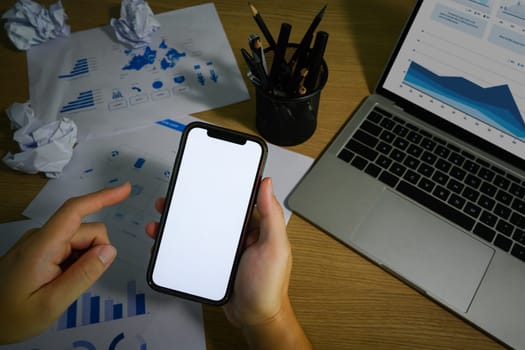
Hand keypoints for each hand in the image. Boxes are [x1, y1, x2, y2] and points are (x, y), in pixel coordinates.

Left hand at [0, 183, 130, 343]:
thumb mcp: (52, 304)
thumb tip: (109, 250)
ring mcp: (40, 242)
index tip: (125, 190)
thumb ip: (83, 275)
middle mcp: (42, 237)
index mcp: (42, 247)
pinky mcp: (41, 249)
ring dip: (84, 261)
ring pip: (81, 241)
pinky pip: (71, 248)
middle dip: (95, 254)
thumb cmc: (13, 316)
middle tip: (76, 284)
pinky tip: (61, 281)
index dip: (102, 198)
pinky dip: (75, 263)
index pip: (75, 212)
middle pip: (87, 231)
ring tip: (63, 286)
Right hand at [145, 177, 290, 325]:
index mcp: (255, 227)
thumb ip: (271, 215)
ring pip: (197, 230)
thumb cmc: (269, 286)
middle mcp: (238, 236)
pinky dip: (177, 245)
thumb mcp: (275, 247)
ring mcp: (223, 250)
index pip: (236, 201)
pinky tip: (166, 243)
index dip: (219, 189)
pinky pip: (192, 250)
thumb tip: (267, 184)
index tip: (205, 180)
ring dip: (179, 224)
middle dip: (192, 205)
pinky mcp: (210, 264)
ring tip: (162, 219)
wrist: (254, 318)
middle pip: (211, 213)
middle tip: (174, 199)